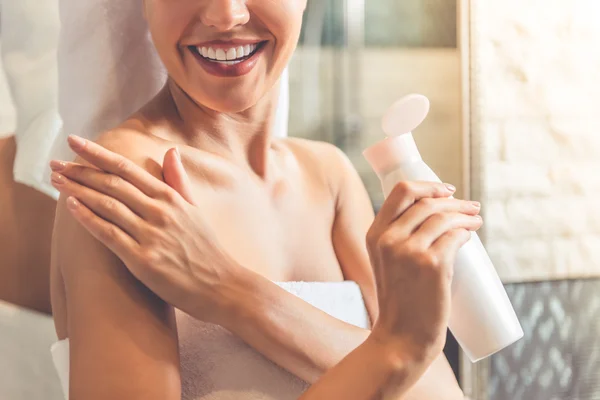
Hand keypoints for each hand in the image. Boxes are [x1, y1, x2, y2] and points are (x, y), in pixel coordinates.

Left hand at [49, 135, 239, 324]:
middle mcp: (160, 212)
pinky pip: (109, 234)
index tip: (74, 142)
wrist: (223, 285)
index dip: (97, 154)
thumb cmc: (207, 249)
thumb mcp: (195, 210)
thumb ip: (179, 180)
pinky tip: (71, 206)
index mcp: (171, 197)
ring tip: (56, 179)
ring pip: (107, 205)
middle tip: (55, 162)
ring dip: (78, 190)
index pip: (127, 168)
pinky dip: (88, 218)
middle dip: (80, 170)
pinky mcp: (143, 260)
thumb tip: (171, 151)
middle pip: (112, 184)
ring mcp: (151, 235)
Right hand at [366, 181, 482, 365]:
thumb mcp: (386, 263)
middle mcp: (389, 239)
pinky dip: (466, 232)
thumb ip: (398, 239)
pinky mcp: (432, 265)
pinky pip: (455, 236)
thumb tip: (435, 218)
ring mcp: (410, 251)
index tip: (447, 190)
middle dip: (454, 201)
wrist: (400, 336)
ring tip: (475, 221)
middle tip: (471, 208)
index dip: (429, 186)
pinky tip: (470, 235)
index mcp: (374, 234)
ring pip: (443, 217)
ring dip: (465, 215)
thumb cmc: (399, 301)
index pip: (401, 191)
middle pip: (427, 202)